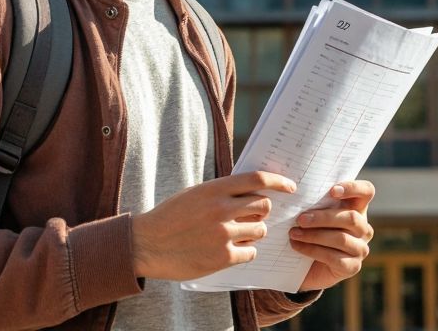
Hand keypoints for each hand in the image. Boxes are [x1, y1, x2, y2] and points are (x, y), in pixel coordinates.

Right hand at [131, 171, 296, 280]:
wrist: (146, 244)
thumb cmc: (170, 217)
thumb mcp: (195, 195)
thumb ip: (221, 192)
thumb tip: (252, 192)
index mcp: (214, 189)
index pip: (257, 180)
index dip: (279, 181)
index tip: (290, 186)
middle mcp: (221, 209)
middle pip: (264, 205)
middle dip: (262, 211)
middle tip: (251, 217)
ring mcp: (223, 234)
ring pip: (260, 230)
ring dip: (253, 232)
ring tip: (235, 235)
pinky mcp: (222, 257)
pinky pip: (250, 252)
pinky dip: (245, 251)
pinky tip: (229, 250)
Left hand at [289, 179, 374, 291]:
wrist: (305, 267)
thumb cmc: (310, 232)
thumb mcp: (314, 215)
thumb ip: (314, 203)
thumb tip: (297, 191)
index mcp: (357, 208)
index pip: (366, 191)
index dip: (353, 188)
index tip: (332, 191)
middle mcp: (363, 228)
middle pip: (351, 217)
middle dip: (323, 217)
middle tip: (300, 219)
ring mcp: (361, 249)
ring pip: (341, 238)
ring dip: (314, 235)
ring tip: (293, 233)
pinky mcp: (352, 267)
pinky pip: (334, 257)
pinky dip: (312, 250)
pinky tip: (297, 246)